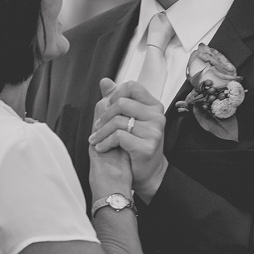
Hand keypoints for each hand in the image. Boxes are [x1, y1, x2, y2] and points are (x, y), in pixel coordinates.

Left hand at [89, 78, 167, 200]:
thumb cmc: (138, 144)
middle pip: (122, 103)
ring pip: (117, 121)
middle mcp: (157, 116)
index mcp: (154, 106)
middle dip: (104, 115)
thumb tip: (105, 82)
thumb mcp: (129, 118)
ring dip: (101, 132)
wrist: (148, 171)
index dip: (116, 94)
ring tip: (96, 139)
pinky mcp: (147, 146)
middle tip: (98, 126)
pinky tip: (103, 147)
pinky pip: (118, 137)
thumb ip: (117, 99)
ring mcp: (154, 132)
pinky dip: (105, 142)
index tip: (109, 106)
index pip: (132, 86)